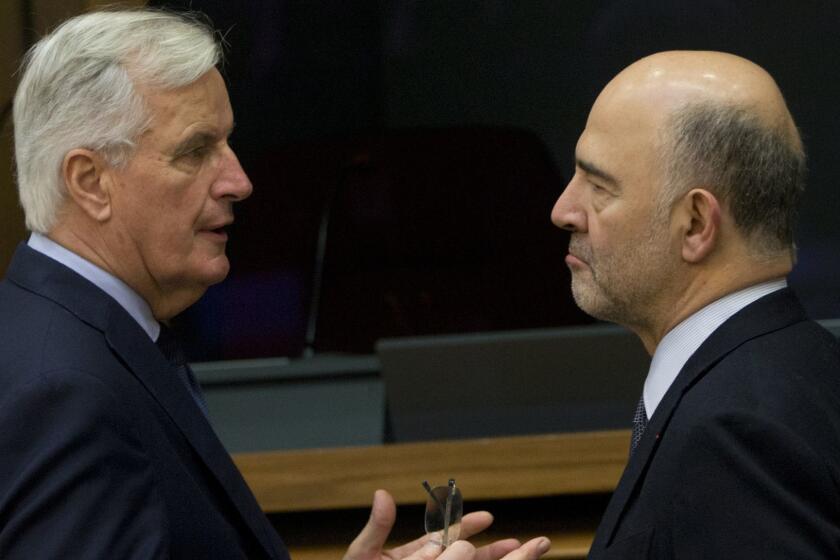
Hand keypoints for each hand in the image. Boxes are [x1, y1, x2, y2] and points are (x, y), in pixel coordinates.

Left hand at [343, 489, 550, 559]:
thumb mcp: (363, 554)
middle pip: (464, 558)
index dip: (465, 526)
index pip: (444, 538)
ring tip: (520, 556)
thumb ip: (377, 528)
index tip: (487, 517)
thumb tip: (382, 493)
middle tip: (519, 543)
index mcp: (411, 558)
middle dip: (491, 551)